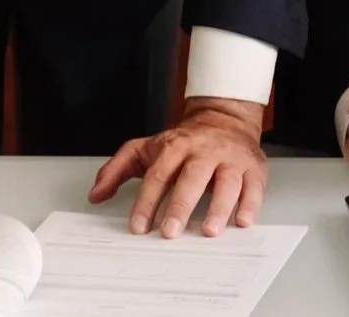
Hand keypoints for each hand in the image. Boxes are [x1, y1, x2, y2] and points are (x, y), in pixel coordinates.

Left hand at [88, 97, 269, 236]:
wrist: (224, 117)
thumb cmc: (184, 141)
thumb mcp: (147, 148)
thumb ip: (118, 169)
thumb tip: (95, 194)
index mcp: (174, 147)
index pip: (158, 175)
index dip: (146, 202)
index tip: (138, 226)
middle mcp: (202, 151)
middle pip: (191, 178)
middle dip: (180, 205)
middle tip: (169, 231)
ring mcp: (229, 158)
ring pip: (225, 182)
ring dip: (218, 207)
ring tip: (208, 231)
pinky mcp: (253, 167)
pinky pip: (253, 186)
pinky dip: (250, 204)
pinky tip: (243, 221)